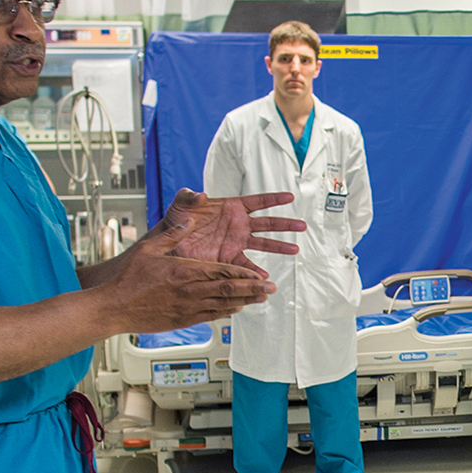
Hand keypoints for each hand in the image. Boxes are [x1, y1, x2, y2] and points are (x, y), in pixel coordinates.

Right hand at [103, 246, 278, 332]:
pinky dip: (227, 312)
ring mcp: (188, 308)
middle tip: (270, 288)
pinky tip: (236, 309)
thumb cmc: (127, 279)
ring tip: (261, 298)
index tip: (260, 275)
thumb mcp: (149, 248)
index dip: (244, 274)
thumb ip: (173, 233)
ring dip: (246, 301)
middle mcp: (190, 291)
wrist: (112, 307)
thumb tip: (189, 218)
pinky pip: (211, 316)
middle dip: (253, 288)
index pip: (223, 272)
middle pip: (230, 290)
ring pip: (225, 305)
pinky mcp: (183, 320)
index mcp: (184, 271)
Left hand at [146, 189, 305, 274]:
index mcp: (231, 208)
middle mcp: (238, 224)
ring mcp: (236, 242)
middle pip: (268, 223)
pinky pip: (246, 266)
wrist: (170, 243)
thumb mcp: (181, 204)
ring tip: (295, 250)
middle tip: (302, 226)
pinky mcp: (230, 258)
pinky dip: (255, 272)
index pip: (257, 202)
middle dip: (285, 224)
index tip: (290, 197)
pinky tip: (263, 277)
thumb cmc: (176, 220)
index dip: (274, 199)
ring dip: (279, 247)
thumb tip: (201, 195)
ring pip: (263, 243)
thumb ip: (189, 197)